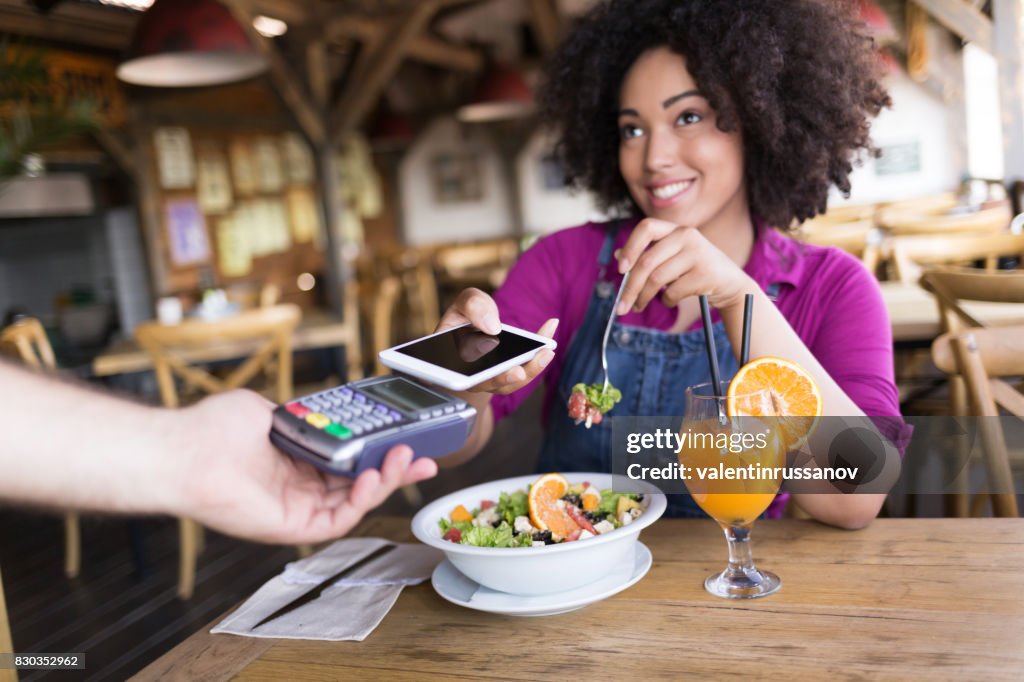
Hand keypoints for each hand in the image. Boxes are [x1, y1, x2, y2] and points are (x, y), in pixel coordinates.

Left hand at [174, 390, 437, 543]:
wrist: (184, 449)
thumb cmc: (213, 429)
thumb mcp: (270, 410)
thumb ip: (301, 414)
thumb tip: (323, 410)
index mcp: (297, 463)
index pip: (349, 462)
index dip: (379, 453)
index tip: (405, 440)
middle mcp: (300, 489)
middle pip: (360, 485)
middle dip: (396, 471)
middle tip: (426, 457)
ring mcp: (297, 510)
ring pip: (355, 503)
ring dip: (385, 482)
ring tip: (405, 458)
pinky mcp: (290, 528)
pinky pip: (336, 521)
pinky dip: (359, 501)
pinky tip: (369, 476)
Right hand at [436, 288, 556, 394]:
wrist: (474, 324)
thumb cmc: (466, 315)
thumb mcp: (465, 303)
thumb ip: (473, 306)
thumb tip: (492, 326)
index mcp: (454, 363)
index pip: (460, 377)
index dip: (472, 379)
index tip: (479, 375)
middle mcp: (474, 376)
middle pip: (490, 383)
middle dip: (505, 378)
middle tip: (518, 372)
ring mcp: (494, 377)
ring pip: (512, 381)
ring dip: (530, 369)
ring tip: (545, 352)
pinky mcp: (512, 371)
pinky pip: (525, 367)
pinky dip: (539, 351)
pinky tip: (550, 328)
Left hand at [615, 218, 755, 313]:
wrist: (731, 284)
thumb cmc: (695, 270)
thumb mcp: (672, 259)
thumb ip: (648, 255)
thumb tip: (618, 256)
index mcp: (676, 229)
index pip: (646, 227)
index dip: (630, 247)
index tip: (620, 270)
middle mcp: (687, 236)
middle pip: (646, 262)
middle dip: (630, 288)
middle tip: (621, 307)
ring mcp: (698, 253)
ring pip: (657, 279)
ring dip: (643, 298)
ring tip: (638, 307)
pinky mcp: (705, 273)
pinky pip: (673, 292)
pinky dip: (666, 301)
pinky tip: (670, 301)